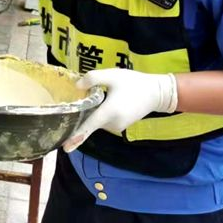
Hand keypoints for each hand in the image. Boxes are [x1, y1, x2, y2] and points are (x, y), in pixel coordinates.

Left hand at [62, 69, 177, 152]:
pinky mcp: (120, 126)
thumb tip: (76, 86)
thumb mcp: (112, 75)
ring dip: (95, 110)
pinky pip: (104, 120)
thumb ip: (93, 78)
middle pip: (90, 120)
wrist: (156, 93)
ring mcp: (117, 127)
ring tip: (104, 93)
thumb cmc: (134, 83)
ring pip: (97, 119)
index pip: (88, 126)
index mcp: (108, 112)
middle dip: (85, 110)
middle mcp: (112, 124)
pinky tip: (108, 99)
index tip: (65, 147)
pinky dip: (102, 112)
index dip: (76, 137)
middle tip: (88, 94)